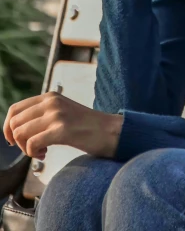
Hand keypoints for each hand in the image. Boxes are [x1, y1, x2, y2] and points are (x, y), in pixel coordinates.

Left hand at [3, 92, 123, 159]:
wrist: (109, 131)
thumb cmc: (86, 126)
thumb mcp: (62, 111)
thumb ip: (43, 114)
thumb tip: (18, 128)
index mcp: (50, 96)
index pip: (15, 109)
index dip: (8, 127)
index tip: (13, 140)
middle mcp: (51, 102)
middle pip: (14, 122)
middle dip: (17, 140)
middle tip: (30, 148)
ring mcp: (57, 114)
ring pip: (21, 133)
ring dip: (26, 148)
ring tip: (41, 151)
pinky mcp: (62, 129)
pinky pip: (32, 144)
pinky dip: (33, 153)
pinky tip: (46, 154)